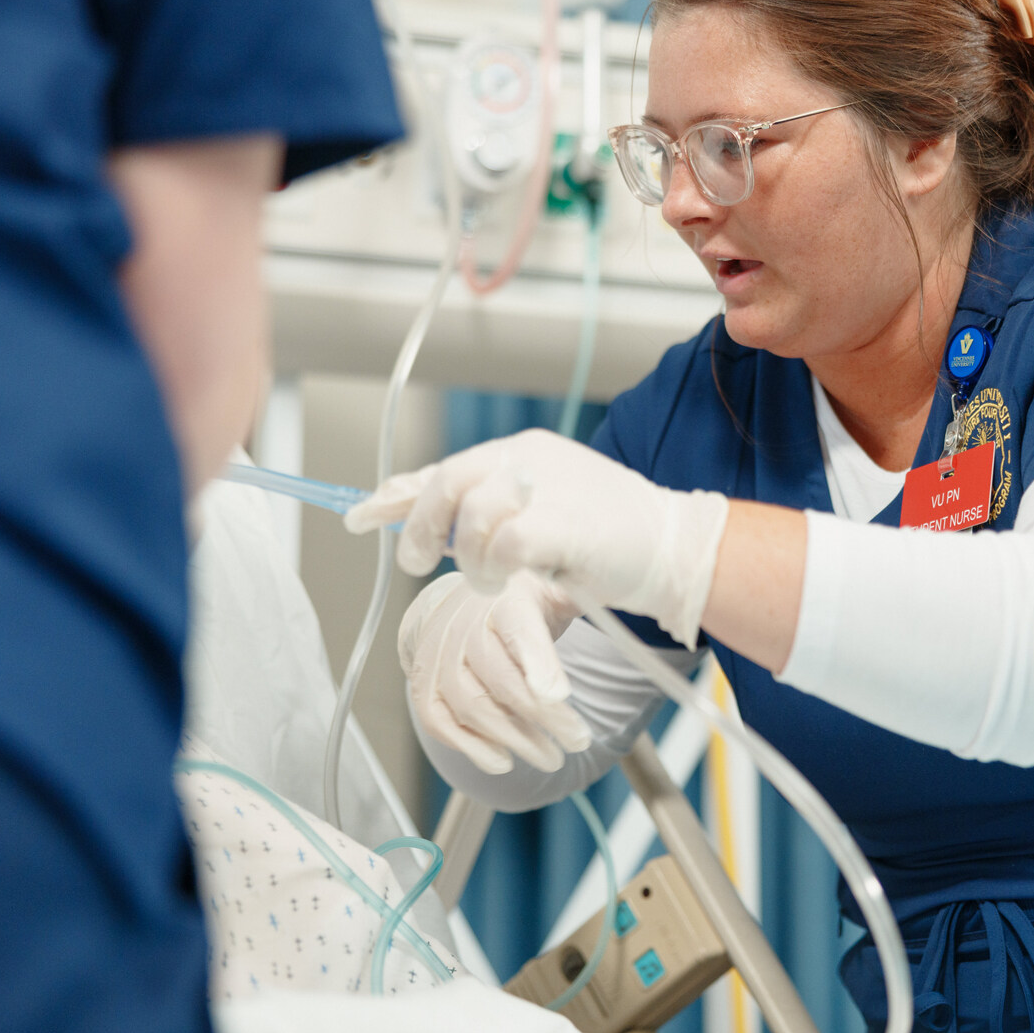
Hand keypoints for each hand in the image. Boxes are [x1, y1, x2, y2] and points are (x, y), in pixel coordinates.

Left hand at [346, 429, 728, 647]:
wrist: (675, 547)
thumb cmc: (611, 539)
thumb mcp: (540, 517)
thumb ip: (487, 516)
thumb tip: (426, 529)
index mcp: (523, 452)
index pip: (445, 467)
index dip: (396, 493)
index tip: (358, 515)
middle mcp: (530, 459)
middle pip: (448, 482)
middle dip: (418, 527)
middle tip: (417, 565)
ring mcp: (547, 487)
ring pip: (470, 514)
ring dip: (468, 558)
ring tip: (486, 580)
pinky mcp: (563, 523)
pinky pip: (503, 543)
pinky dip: (494, 566)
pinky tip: (506, 578)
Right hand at [399, 570, 592, 774]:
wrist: (462, 603)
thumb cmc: (517, 603)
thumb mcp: (553, 589)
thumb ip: (578, 597)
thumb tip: (612, 590)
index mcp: (503, 598)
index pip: (519, 629)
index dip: (538, 662)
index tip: (560, 695)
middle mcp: (463, 625)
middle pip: (500, 677)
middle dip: (542, 716)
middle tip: (578, 741)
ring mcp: (437, 655)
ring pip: (470, 704)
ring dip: (513, 738)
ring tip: (551, 758)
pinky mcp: (423, 684)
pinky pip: (437, 721)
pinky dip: (469, 746)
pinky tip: (501, 762)